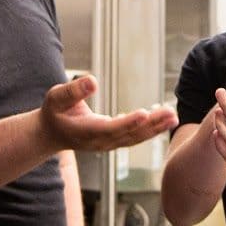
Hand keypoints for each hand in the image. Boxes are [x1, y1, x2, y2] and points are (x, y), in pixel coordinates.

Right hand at [39, 75, 178, 151]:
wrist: (52, 134)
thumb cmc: (54, 112)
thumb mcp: (56, 97)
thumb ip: (73, 90)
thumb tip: (93, 81)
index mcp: (86, 132)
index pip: (110, 128)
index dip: (127, 122)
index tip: (145, 113)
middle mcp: (100, 142)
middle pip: (129, 135)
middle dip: (151, 125)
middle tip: (171, 113)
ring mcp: (108, 144)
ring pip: (135, 138)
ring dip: (156, 128)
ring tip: (174, 116)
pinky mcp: (115, 141)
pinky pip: (135, 136)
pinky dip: (150, 129)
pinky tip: (164, 118)